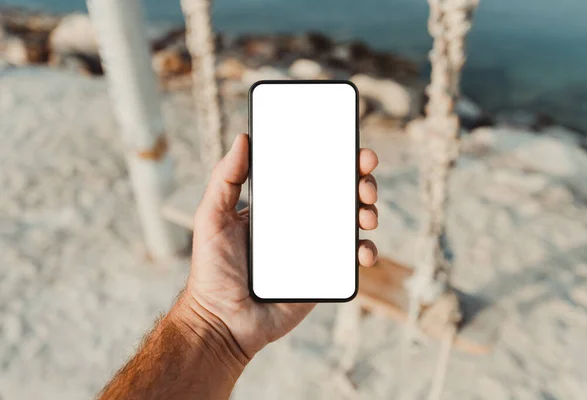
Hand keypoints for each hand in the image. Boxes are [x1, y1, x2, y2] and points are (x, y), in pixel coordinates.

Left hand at [178, 134, 378, 361]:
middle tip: (365, 183)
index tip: (353, 149)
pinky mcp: (324, 274)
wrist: (223, 322)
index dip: (336, 158)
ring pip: (352, 222)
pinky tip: (363, 250)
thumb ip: (224, 178)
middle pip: (339, 194)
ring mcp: (315, 247)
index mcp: (278, 204)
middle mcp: (300, 222)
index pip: (312, 173)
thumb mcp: (211, 217)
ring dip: (368, 212)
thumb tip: (242, 138)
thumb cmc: (213, 271)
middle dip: (361, 182)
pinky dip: (366, 250)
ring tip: (366, 214)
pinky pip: (352, 258)